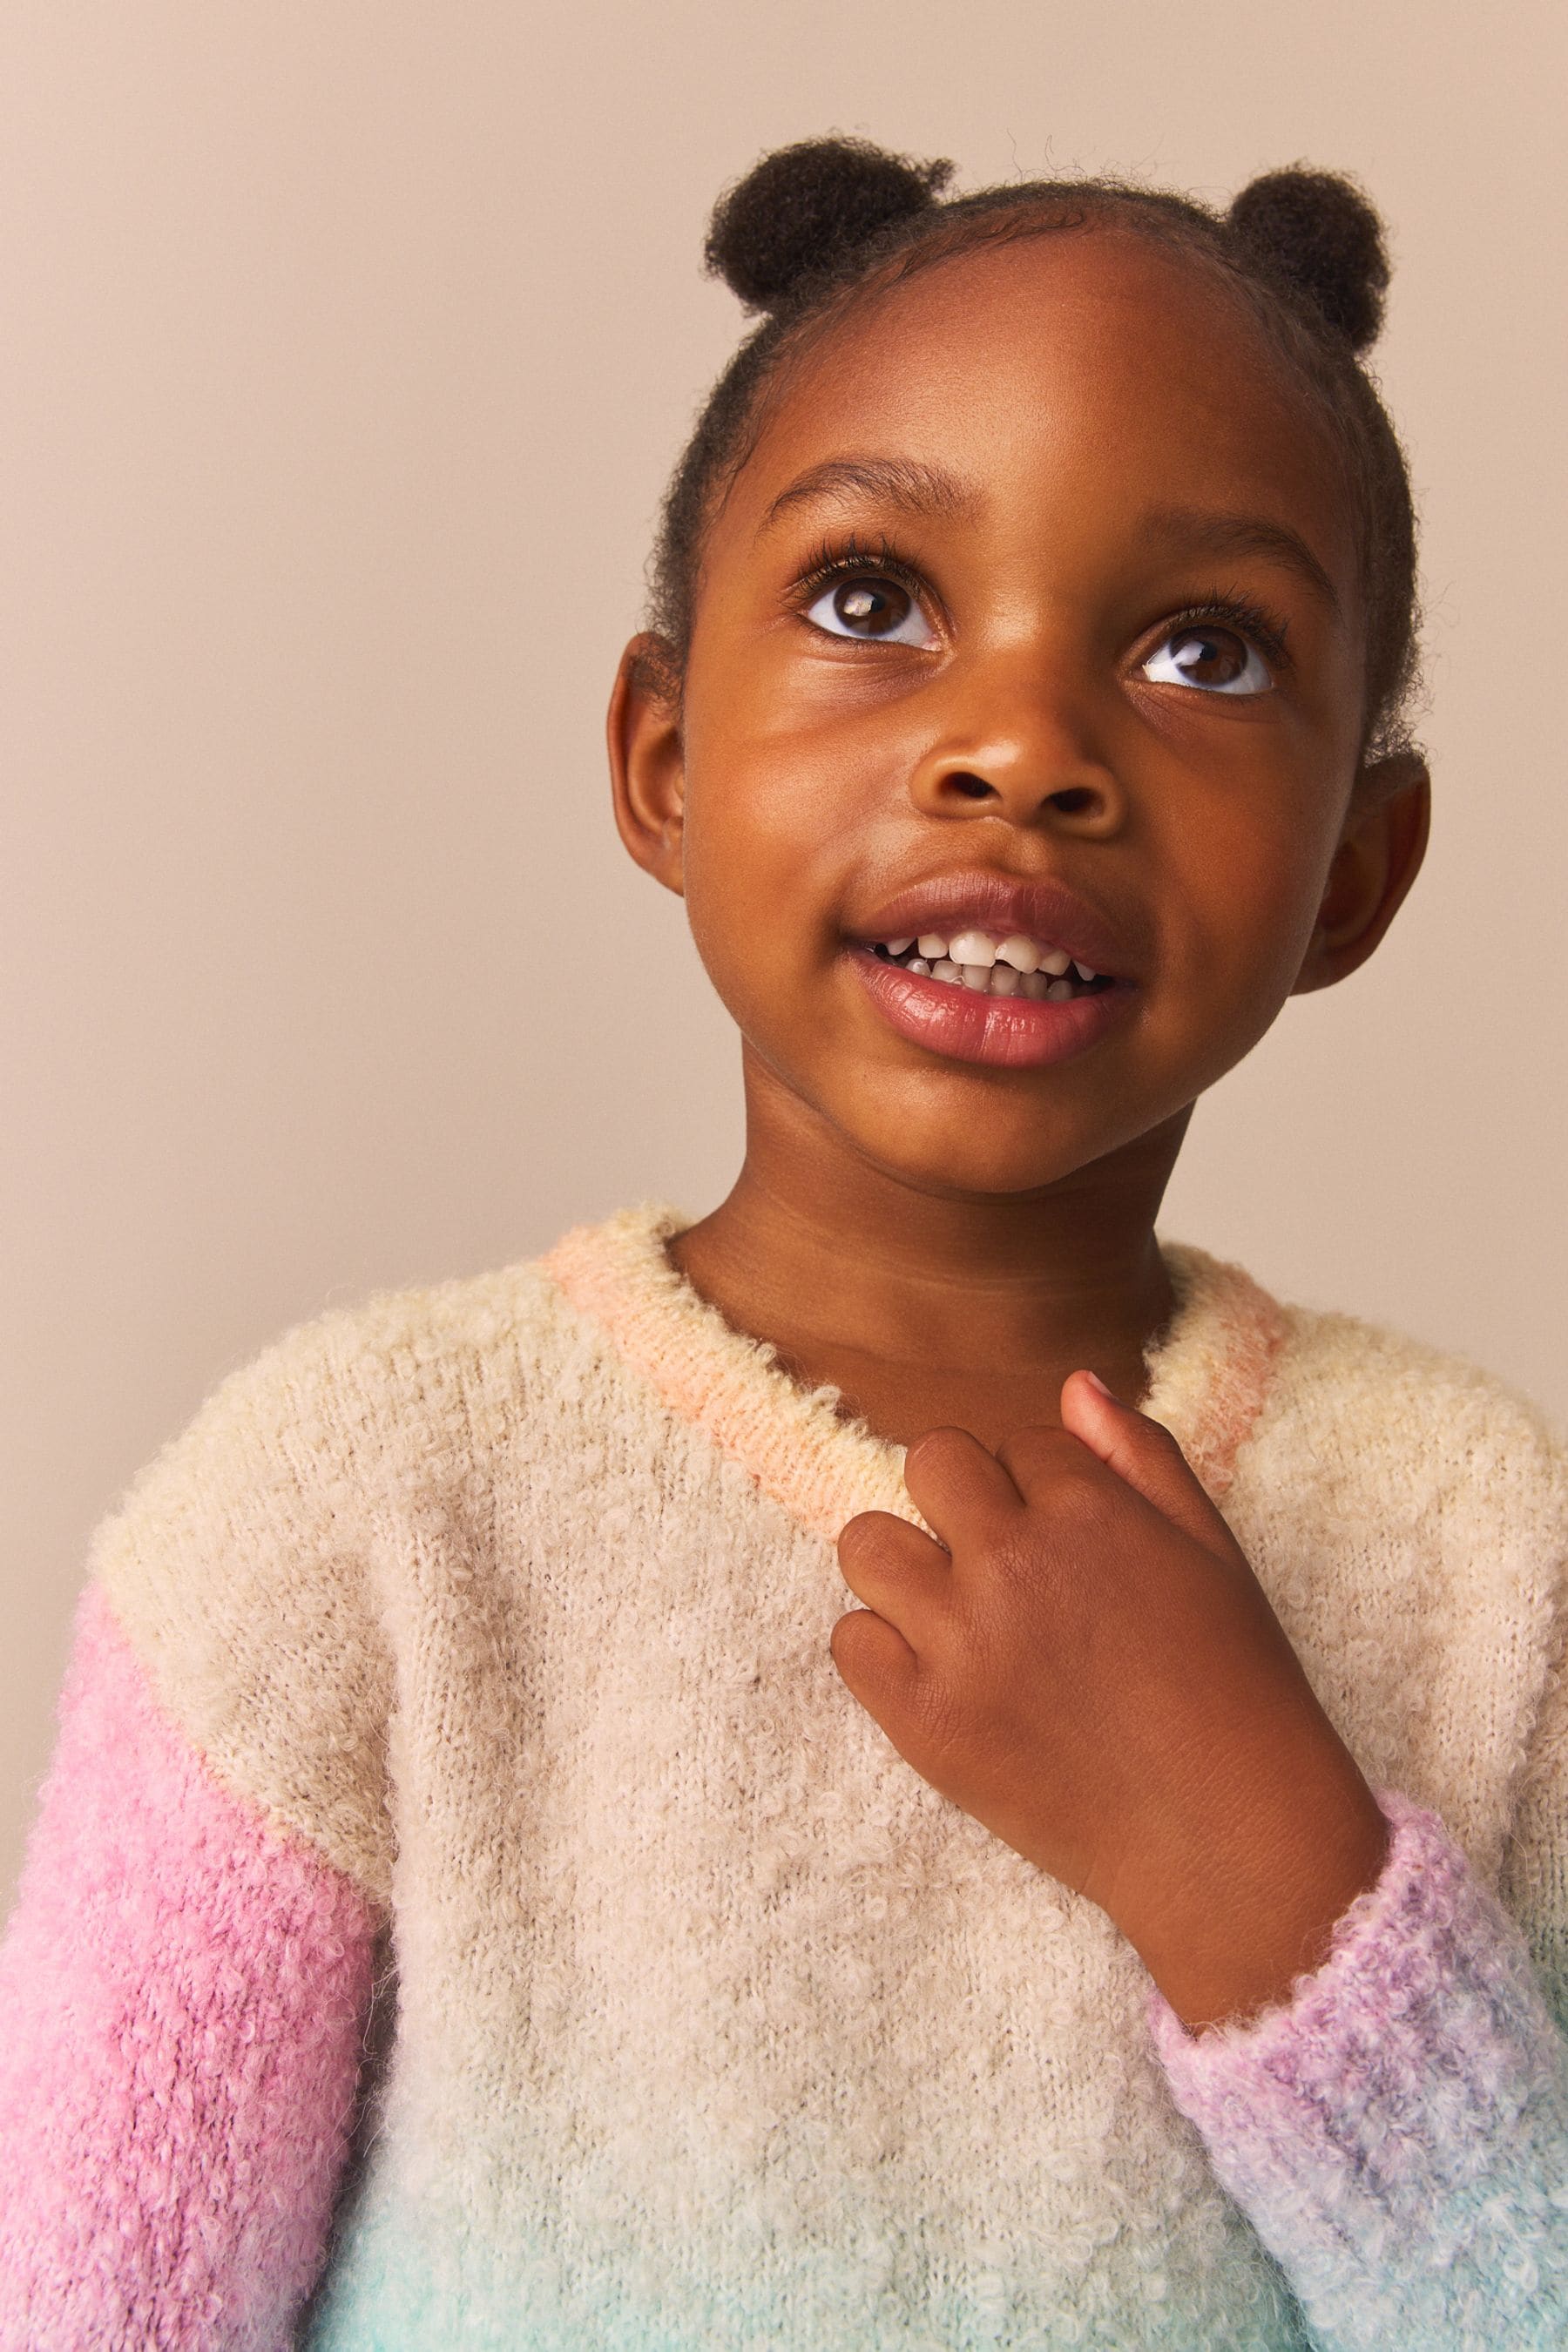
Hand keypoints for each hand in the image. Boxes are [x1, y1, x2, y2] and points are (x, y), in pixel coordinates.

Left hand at [831, 1374, 1388, 2029]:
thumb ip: (1141, 1458)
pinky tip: (944, 1676)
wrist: (1229, 1841)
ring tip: (961, 1614)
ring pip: (866, 1542)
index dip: (1043, 1488)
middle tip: (1004, 1565)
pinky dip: (886, 1652)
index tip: (1073, 1544)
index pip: (1018, 1441)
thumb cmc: (1236, 1693)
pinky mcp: (924, 1721)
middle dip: (963, 1500)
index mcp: (1090, 1512)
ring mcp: (960, 1643)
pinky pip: (849, 1642)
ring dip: (907, 1565)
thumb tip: (1074, 1385)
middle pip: (929, 1463)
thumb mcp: (1213, 1553)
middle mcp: (1014, 1563)